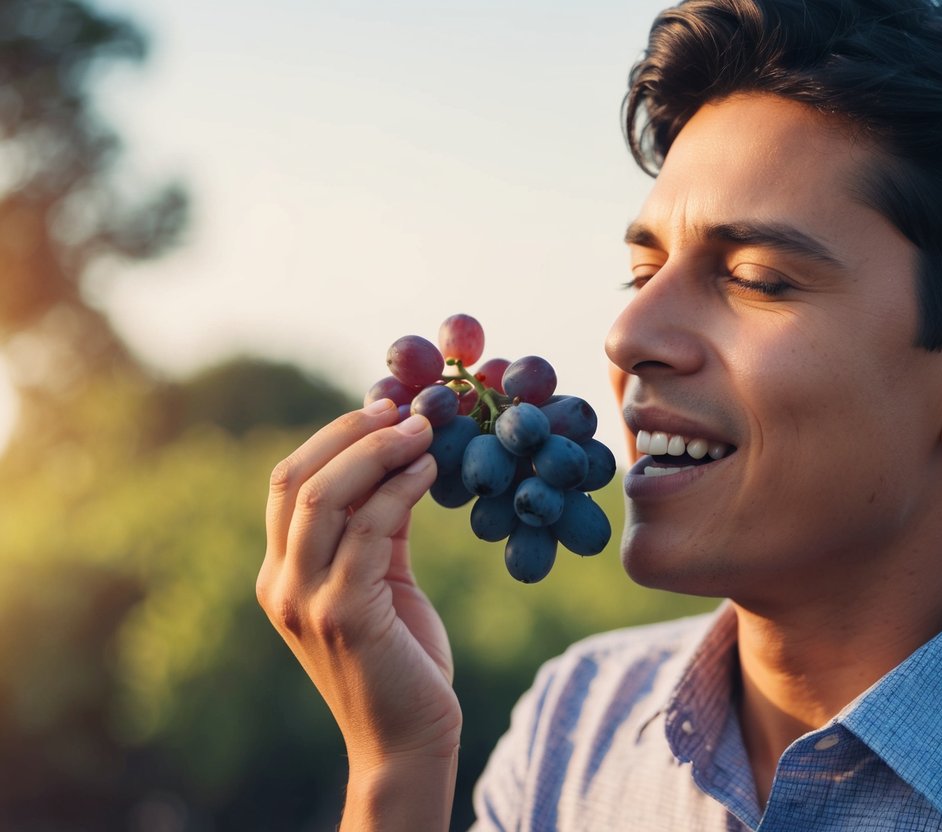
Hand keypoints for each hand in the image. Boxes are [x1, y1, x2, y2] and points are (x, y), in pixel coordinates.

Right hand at [257, 399, 461, 778]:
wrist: (406, 739)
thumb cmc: (399, 659)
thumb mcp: (381, 582)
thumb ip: (380, 528)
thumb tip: (401, 461)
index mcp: (280, 573)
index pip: (287, 482)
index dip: (332, 437)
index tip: (382, 407)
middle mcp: (279, 583)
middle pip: (296, 479)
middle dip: (351, 433)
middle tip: (405, 409)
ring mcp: (304, 599)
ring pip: (326, 496)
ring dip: (379, 453)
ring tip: (426, 431)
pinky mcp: (343, 614)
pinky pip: (370, 530)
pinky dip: (401, 489)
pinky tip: (431, 473)